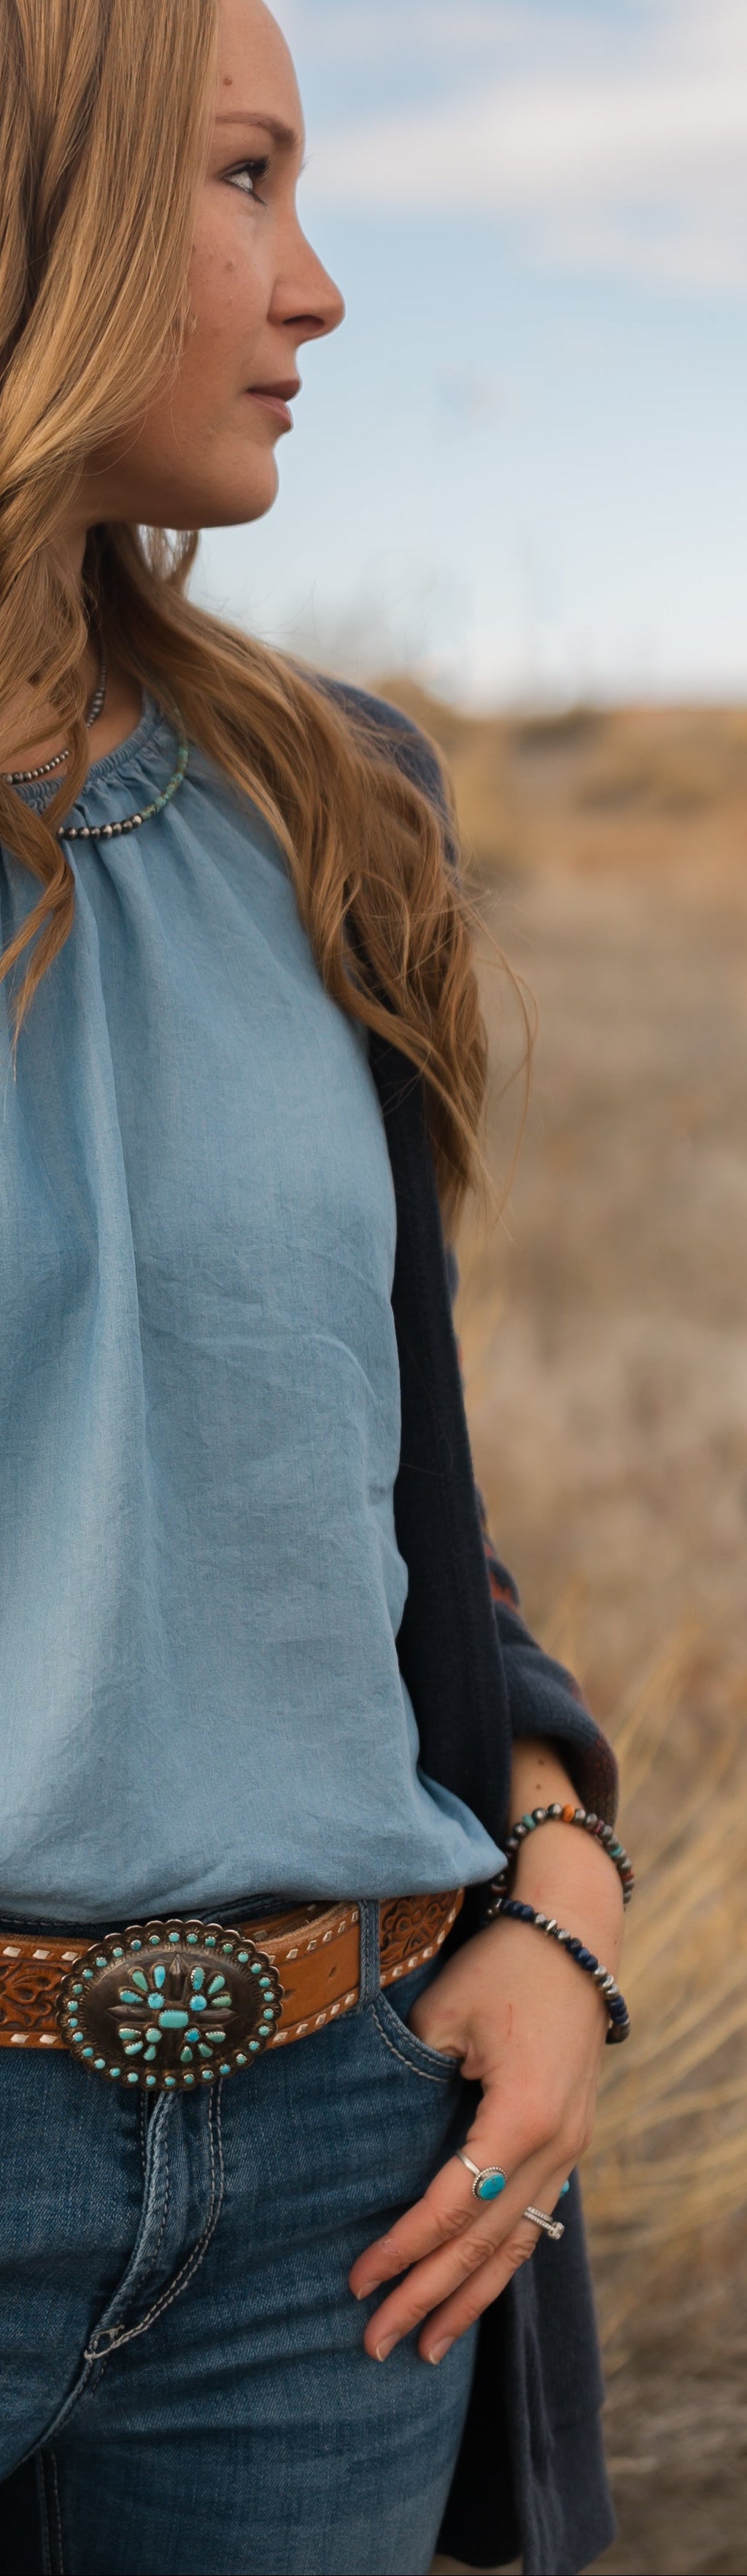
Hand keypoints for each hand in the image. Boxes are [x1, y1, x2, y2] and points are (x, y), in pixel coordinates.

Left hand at [349, 1808, 623, 2366]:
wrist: (573, 1934)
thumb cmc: (501, 1966)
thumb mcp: (443, 2012)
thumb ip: (410, 2080)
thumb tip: (361, 2139)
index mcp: (523, 2116)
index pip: (452, 2206)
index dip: (403, 2249)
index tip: (357, 2282)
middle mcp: (556, 2145)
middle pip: (484, 2241)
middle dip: (428, 2296)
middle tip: (375, 2343)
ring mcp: (571, 2148)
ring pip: (517, 2243)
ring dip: (469, 2298)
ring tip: (425, 2347)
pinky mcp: (569, 2142)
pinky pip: (533, 2219)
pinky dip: (499, 2263)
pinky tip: (471, 2295)